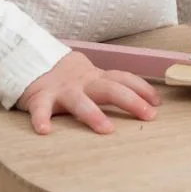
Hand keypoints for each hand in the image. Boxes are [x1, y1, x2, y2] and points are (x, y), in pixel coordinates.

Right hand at [17, 51, 160, 134]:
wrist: (32, 60)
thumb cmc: (68, 77)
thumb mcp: (91, 78)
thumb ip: (109, 86)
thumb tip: (143, 102)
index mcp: (96, 78)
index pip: (123, 79)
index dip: (142, 89)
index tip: (158, 103)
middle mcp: (83, 82)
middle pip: (110, 88)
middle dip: (131, 101)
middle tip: (148, 116)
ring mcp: (62, 89)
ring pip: (79, 101)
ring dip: (93, 115)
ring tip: (107, 130)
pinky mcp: (39, 97)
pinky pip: (40, 109)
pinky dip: (41, 119)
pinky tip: (45, 131)